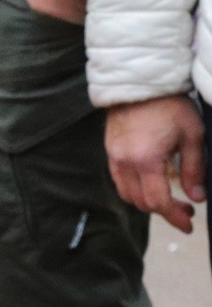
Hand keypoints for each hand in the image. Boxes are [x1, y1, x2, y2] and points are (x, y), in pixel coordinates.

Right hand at [106, 95, 204, 233]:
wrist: (139, 82)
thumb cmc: (169, 106)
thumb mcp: (192, 136)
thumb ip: (194, 169)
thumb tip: (196, 197)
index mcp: (146, 159)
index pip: (158, 201)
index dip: (175, 216)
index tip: (189, 224)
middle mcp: (125, 161)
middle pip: (140, 202)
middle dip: (164, 211)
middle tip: (184, 209)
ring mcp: (114, 155)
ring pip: (127, 193)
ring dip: (147, 201)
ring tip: (167, 197)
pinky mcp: (110, 149)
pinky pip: (119, 179)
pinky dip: (135, 188)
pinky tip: (150, 181)